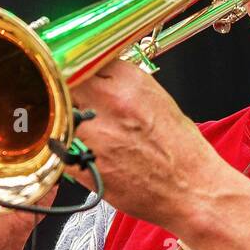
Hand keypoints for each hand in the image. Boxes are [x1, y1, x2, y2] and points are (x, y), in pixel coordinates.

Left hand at [65, 57, 231, 231]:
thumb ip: (123, 84)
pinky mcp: (81, 164)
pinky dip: (62, 148)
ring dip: (62, 119)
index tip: (76, 75)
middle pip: (64, 84)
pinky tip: (82, 151)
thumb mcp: (158, 100)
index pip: (83, 60)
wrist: (192, 190)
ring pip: (56, 115)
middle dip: (66, 92)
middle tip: (76, 103)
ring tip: (79, 129)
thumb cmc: (182, 151)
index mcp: (130, 83)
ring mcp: (92, 135)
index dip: (77, 69)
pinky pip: (57, 147)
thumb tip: (100, 77)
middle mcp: (109, 104)